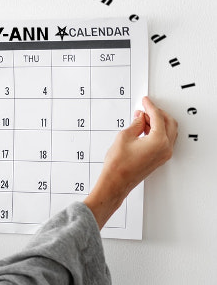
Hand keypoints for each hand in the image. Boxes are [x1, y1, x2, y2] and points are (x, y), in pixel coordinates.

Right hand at [84, 96, 177, 228]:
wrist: (115, 183)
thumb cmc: (118, 166)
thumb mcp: (124, 137)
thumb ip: (136, 124)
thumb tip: (140, 118)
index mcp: (158, 141)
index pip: (157, 117)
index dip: (150, 107)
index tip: (145, 101)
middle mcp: (165, 148)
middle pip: (168, 123)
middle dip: (157, 114)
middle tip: (144, 109)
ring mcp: (163, 155)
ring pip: (168, 132)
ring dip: (158, 123)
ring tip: (142, 119)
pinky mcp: (159, 159)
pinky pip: (164, 140)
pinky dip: (157, 132)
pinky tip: (145, 130)